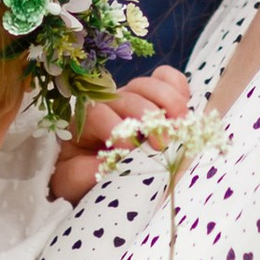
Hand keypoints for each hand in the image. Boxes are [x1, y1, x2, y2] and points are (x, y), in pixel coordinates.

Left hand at [49, 65, 190, 202]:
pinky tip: (184, 114)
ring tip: (180, 127)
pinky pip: (169, 79)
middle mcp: (110, 104)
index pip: (99, 112)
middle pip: (129, 95)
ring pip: (150, 84)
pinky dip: (179, 90)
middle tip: (162, 143)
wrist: (92, 176)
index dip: (115, 127)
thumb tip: (115, 162)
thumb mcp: (74, 180)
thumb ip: (85, 173)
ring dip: (169, 103)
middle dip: (147, 116)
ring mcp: (134, 97)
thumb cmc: (83, 177)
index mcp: (85, 121)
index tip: (129, 149)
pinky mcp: (155, 99)